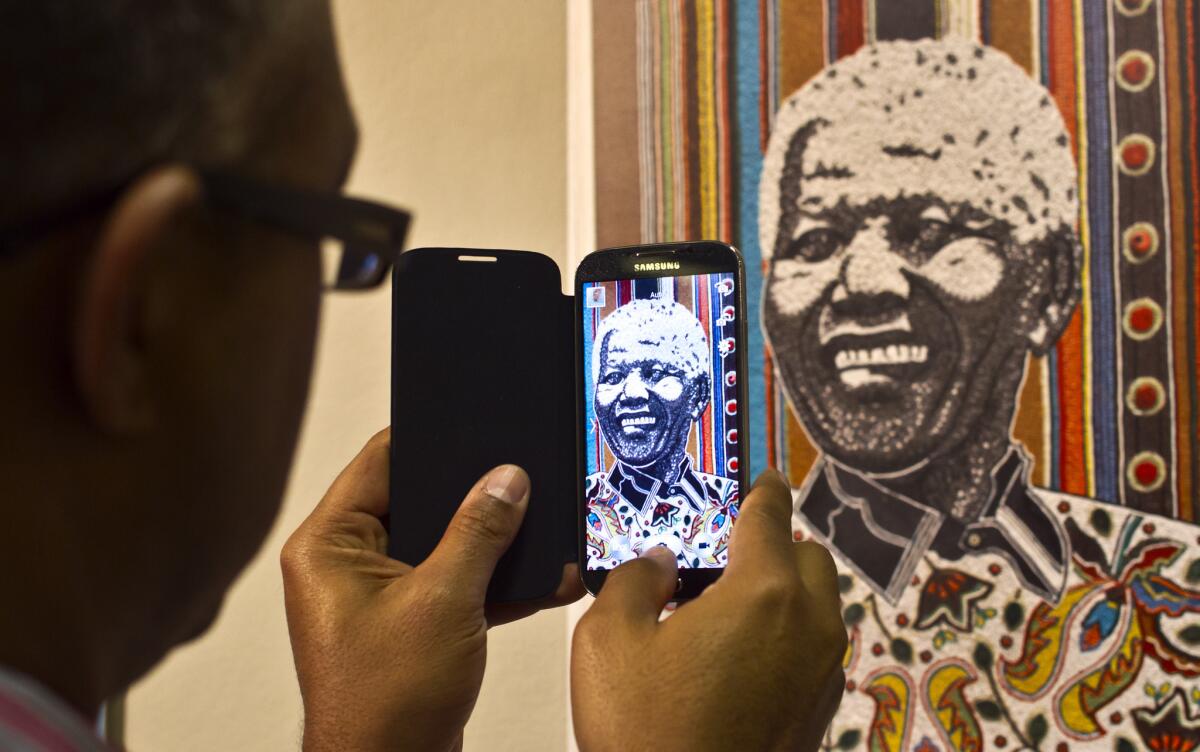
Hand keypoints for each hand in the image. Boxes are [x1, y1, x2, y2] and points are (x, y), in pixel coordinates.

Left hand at [280, 428, 583, 751]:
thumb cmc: (384, 705)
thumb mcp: (443, 601)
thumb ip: (479, 532)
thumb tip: (507, 480)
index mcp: (328, 546)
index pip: (381, 461)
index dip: (431, 439)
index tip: (476, 423)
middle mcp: (346, 565)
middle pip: (417, 500)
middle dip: (474, 496)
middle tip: (517, 480)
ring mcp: (378, 594)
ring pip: (443, 543)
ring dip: (491, 543)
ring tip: (537, 530)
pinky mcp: (409, 622)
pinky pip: (453, 581)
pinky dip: (491, 581)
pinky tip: (536, 577)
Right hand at [571, 470, 845, 751]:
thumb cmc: (646, 731)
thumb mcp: (608, 640)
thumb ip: (635, 579)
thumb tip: (660, 563)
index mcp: (763, 592)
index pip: (771, 514)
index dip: (760, 488)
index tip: (757, 477)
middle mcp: (808, 625)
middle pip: (808, 556)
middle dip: (773, 545)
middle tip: (720, 556)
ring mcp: (822, 671)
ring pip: (816, 604)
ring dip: (781, 592)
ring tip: (721, 611)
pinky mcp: (821, 710)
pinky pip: (813, 649)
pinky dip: (785, 635)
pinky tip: (734, 658)